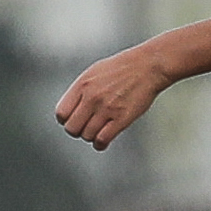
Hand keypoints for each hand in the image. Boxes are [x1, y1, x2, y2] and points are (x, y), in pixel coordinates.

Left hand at [56, 44, 171, 150]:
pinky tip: (103, 141)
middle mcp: (92, 97)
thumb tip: (72, 107)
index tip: (73, 121)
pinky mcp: (121, 118)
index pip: (61, 113)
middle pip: (72, 128)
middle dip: (77, 131)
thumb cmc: (125, 67)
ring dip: (91, 137)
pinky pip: (102, 139)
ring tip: (97, 132)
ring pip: (87, 136)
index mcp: (83, 85)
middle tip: (85, 128)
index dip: (66, 120)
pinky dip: (100, 144)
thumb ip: (82, 89)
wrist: (149, 66)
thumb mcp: (95, 71)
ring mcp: (107, 108)